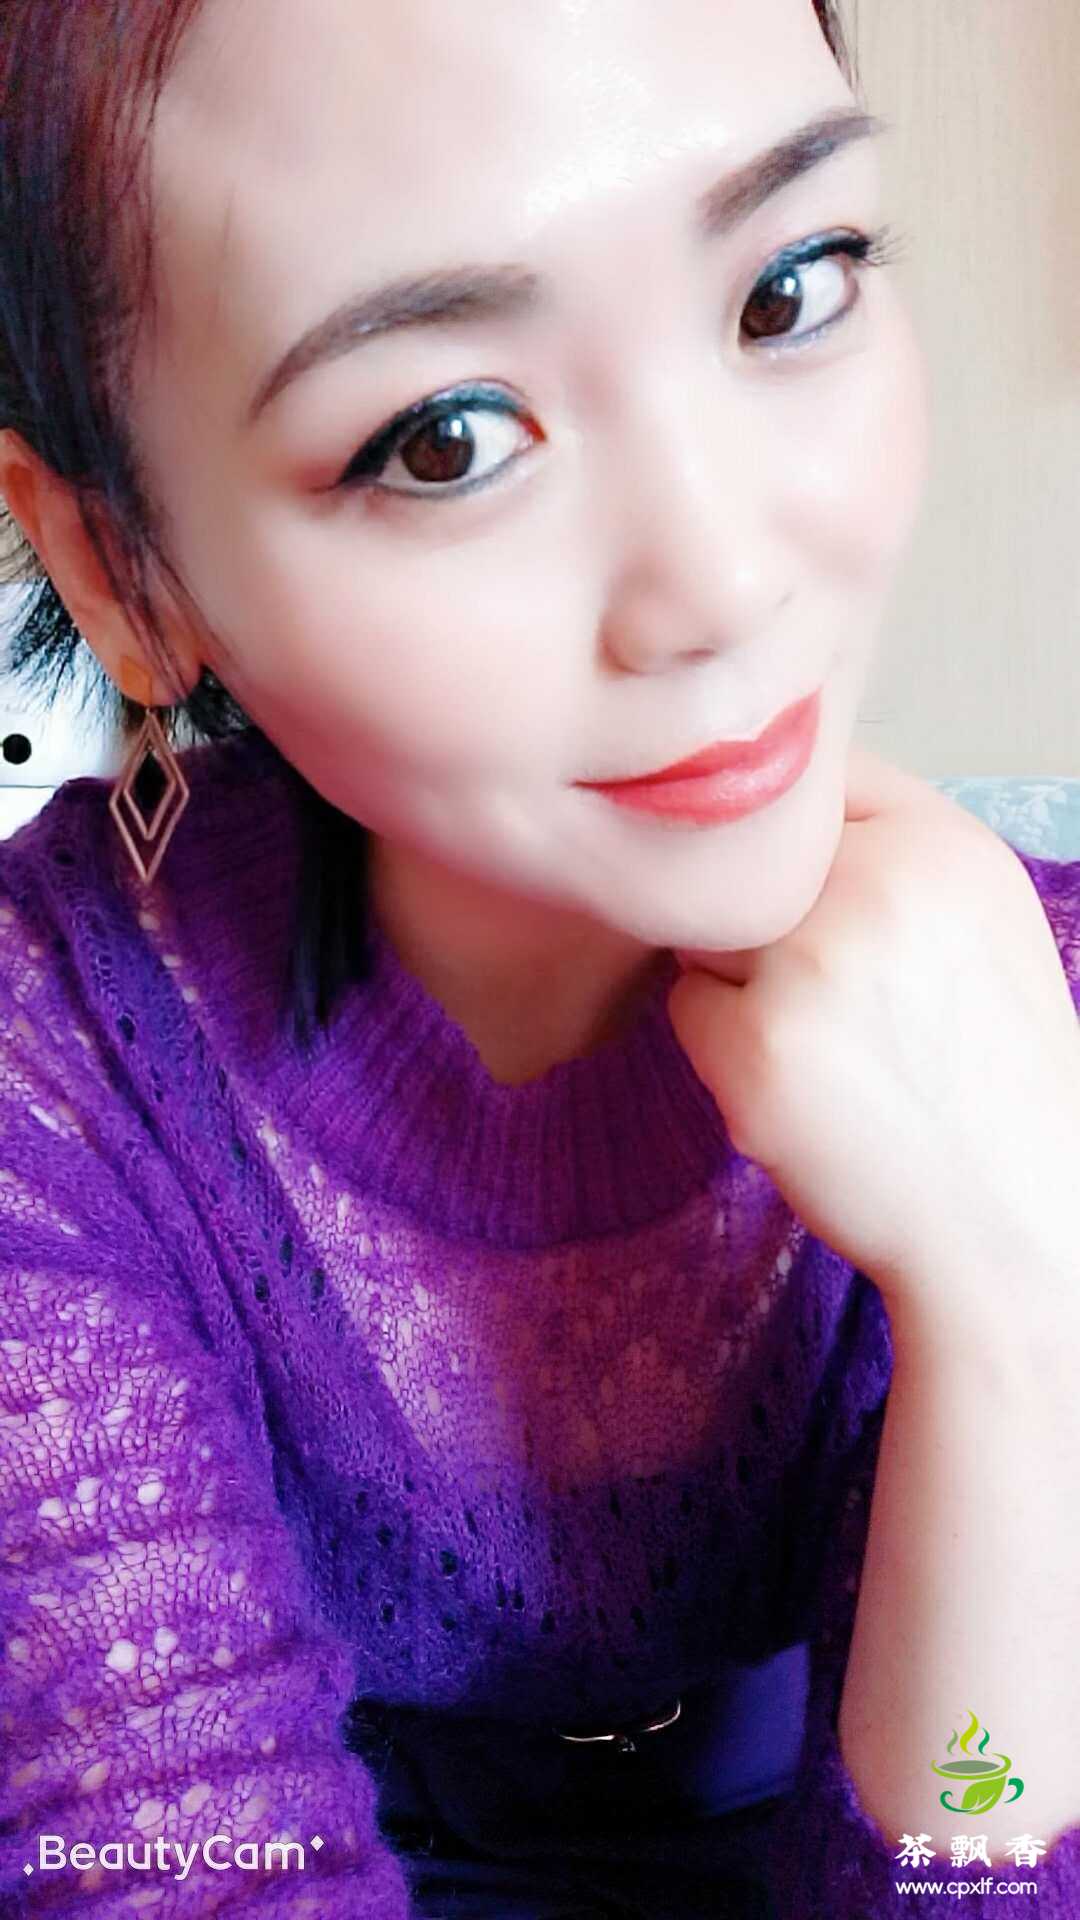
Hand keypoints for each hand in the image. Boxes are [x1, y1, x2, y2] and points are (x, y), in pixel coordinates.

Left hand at [665, 745, 1079, 1331]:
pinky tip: (798, 1090)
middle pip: (746, 858)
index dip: (797, 844)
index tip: (818, 902)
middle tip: (830, 995)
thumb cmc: (990, 1073)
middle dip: (765, 920)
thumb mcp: (981, 921)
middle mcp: (879, 885)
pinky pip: (687, 1009)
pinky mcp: (756, 1045)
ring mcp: (811, 961)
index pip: (815, 780)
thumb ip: (895, 851)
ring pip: (708, 929)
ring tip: (823, 1045)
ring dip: (738, 982)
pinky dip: (723, 1052)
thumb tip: (775, 809)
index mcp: (945, 843)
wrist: (1016, 1213)